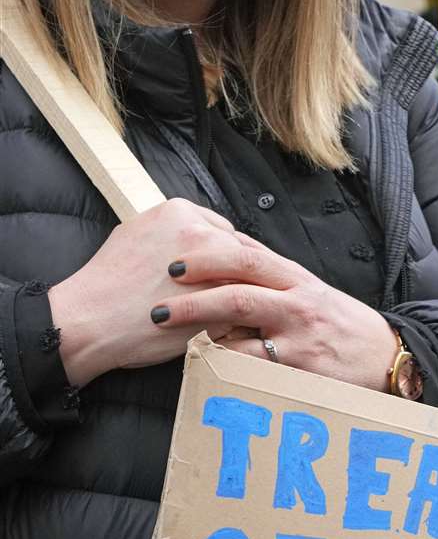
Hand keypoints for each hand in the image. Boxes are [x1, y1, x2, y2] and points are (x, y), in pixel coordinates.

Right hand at [48, 198, 239, 387]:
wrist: (93, 317)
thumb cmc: (109, 284)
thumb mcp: (137, 235)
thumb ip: (170, 234)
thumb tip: (189, 242)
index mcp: (179, 212)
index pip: (220, 229)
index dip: (219, 255)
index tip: (213, 272)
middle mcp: (199, 233)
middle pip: (237, 252)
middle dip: (231, 274)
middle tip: (221, 294)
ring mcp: (213, 267)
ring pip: (244, 280)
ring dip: (238, 295)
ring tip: (223, 312)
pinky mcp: (220, 302)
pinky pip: (242, 308)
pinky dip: (236, 318)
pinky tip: (221, 326)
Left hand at [154, 232, 399, 388]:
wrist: (386, 357)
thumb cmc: (342, 326)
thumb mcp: (310, 293)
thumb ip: (272, 279)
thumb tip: (228, 259)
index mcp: (296, 278)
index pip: (246, 257)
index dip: (207, 257)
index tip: (173, 263)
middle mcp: (297, 303)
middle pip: (237, 292)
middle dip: (193, 299)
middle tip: (158, 307)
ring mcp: (301, 338)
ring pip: (244, 333)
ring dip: (205, 338)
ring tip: (175, 345)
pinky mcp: (304, 370)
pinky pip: (258, 370)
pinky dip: (230, 369)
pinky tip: (209, 371)